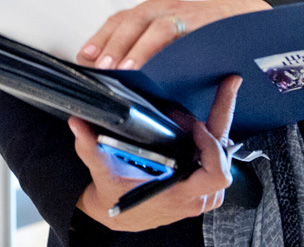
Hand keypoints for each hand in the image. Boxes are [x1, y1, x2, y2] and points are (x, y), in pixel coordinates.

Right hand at [72, 74, 241, 230]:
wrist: (117, 216)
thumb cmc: (113, 197)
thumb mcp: (101, 171)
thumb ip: (90, 147)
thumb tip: (78, 123)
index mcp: (175, 194)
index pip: (214, 174)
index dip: (210, 147)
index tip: (194, 125)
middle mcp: (192, 198)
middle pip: (225, 161)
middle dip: (222, 121)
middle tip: (225, 88)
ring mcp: (198, 198)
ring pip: (225, 164)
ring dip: (217, 137)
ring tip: (209, 112)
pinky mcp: (198, 193)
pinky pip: (218, 171)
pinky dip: (214, 149)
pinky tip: (204, 134)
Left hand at [78, 0, 268, 69]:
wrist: (251, 24)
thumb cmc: (209, 40)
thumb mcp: (174, 49)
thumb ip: (152, 60)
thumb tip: (123, 83)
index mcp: (152, 15)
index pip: (117, 22)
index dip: (99, 38)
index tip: (83, 59)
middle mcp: (162, 9)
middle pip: (126, 20)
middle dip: (109, 43)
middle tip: (97, 67)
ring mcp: (180, 11)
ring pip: (147, 22)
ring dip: (131, 46)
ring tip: (120, 69)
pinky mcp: (198, 19)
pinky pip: (174, 29)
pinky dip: (159, 46)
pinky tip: (152, 65)